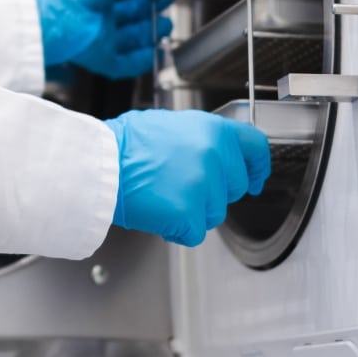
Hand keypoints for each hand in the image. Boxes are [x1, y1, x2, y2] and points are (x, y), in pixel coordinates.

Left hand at [29, 0, 169, 78]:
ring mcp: (98, 36)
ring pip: (130, 39)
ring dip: (150, 33)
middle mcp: (96, 13)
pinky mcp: (98, 57)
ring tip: (166, 26)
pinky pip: (124, 63)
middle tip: (167, 4)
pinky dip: (141, 60)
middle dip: (151, 9)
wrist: (44, 18)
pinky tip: (155, 52)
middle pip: (130, 14)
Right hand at [104, 110, 270, 246]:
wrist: (100, 164)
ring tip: (162, 195)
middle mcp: (215, 157)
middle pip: (233, 187)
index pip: (255, 148)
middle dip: (212, 191)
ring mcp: (204, 187)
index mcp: (213, 130)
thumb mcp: (170, 124)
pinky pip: (194, 232)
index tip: (254, 178)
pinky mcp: (189, 215)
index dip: (257, 166)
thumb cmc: (124, 144)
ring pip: (214, 213)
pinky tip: (158, 212)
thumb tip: (212, 150)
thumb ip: (200, 138)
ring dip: (193, 211)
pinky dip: (176, 229)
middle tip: (180, 185)